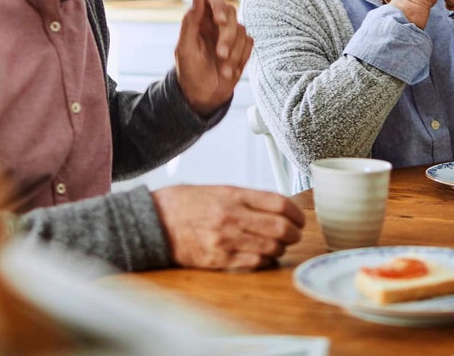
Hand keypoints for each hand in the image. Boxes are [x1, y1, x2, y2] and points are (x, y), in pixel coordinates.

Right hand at [150, 185, 304, 270]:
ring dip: (280, 249)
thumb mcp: (217, 190)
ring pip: (270, 248)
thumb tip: (276, 207)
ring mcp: (226, 240)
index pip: (279, 203)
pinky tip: (262, 256)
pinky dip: (264, 261)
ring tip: (278, 245)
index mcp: (233, 195)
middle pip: (280, 228)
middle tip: (295, 234)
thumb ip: (246, 198)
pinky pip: (253, 263)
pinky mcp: (218, 259)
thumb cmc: (184, 204)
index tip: (299, 218)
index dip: (296, 213)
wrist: (154, 221)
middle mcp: (232, 217)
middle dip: (294, 234)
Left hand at [174, 0, 253, 113]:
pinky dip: (241, 57)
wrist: (204, 96)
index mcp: (199, 19)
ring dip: (234, 51)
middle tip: (221, 54)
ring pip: (242, 28)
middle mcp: (215, 22)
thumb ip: (190, 22)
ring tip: (223, 69)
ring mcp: (230, 34)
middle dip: (228, 35)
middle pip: (231, 11)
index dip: (218, 3)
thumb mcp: (185, 48)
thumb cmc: (190, 72)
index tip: (220, 21)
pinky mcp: (242, 46)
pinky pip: (249, 42)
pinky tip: (230, 70)